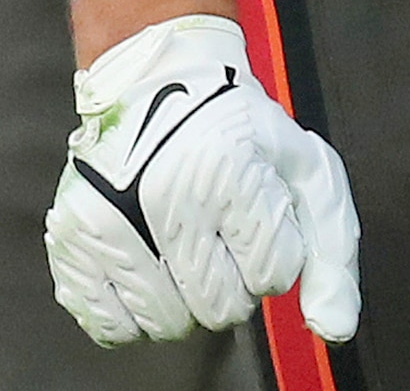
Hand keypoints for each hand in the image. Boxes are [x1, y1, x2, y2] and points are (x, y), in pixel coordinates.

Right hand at [46, 14, 361, 346]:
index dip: (275, 252)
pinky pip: (112, 327)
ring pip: (169, 324)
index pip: (273, 273)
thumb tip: (335, 326)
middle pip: (222, 308)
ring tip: (184, 244)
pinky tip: (146, 265)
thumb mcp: (306, 170)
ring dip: (186, 297)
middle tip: (220, 233)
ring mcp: (112, 221)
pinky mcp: (74, 240)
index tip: (258, 216)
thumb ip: (333, 251)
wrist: (157, 82)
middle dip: (233, 280)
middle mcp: (167, 197)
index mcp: (231, 172)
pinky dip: (135, 311)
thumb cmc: (236, 129)